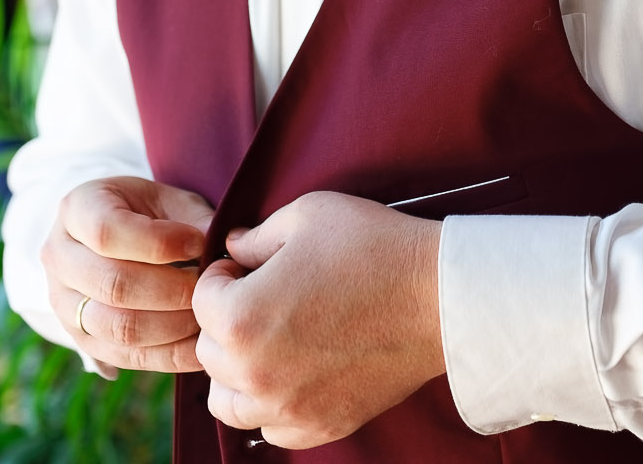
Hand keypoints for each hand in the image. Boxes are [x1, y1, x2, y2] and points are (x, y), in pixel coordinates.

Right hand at [41, 175, 213, 375]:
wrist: (113, 237)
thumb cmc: (149, 212)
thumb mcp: (167, 199)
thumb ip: (192, 217)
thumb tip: (216, 244)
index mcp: (76, 210)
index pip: (107, 233)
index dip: (159, 243)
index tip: (199, 244)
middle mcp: (59, 258)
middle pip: (113, 285)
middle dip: (172, 290)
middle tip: (211, 287)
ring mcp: (64, 304)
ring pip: (117, 328)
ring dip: (172, 326)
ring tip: (208, 314)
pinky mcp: (82, 340)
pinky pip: (126, 356)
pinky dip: (169, 355)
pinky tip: (201, 344)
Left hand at [193, 190, 444, 448]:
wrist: (441, 296)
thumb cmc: (377, 248)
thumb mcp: (310, 215)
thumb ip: (257, 234)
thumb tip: (233, 248)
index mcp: (242, 317)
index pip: (201, 300)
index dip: (222, 276)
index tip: (246, 267)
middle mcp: (255, 371)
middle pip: (209, 351)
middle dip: (227, 321)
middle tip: (262, 298)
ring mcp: (287, 406)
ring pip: (228, 400)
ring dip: (237, 371)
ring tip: (268, 343)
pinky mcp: (321, 424)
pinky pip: (270, 428)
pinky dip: (272, 406)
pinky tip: (293, 375)